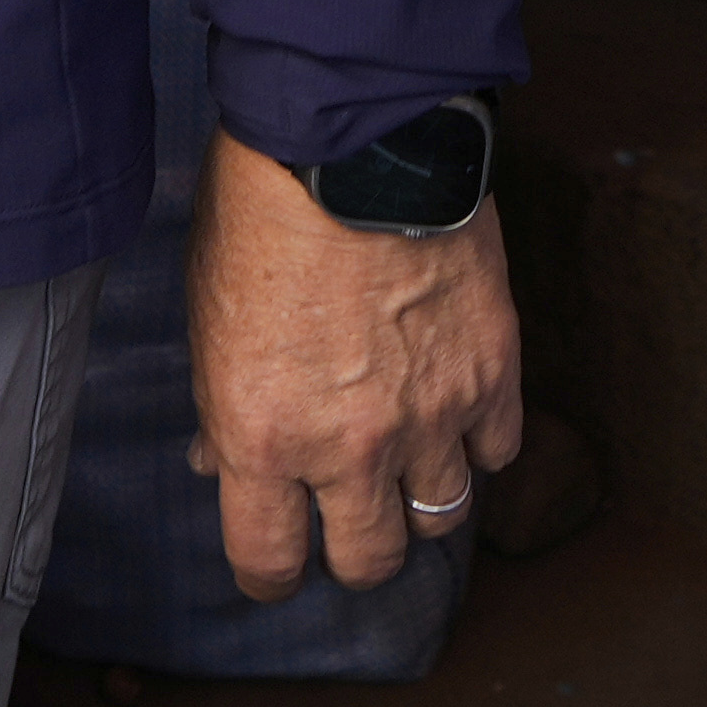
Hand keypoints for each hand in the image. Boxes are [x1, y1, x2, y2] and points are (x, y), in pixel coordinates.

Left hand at [188, 128, 525, 594]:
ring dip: (421, 500)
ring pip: (441, 517)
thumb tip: (219, 458)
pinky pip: (497, 451)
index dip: (270, 572)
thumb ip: (220, 402)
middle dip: (353, 551)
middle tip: (348, 519)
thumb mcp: (208, 312)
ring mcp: (431, 415)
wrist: (356, 134)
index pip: (268, 560)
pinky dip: (478, 442)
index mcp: (261, 436)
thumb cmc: (262, 209)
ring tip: (408, 466)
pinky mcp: (492, 372)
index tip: (276, 561)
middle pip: (368, 561)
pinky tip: (457, 412)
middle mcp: (349, 446)